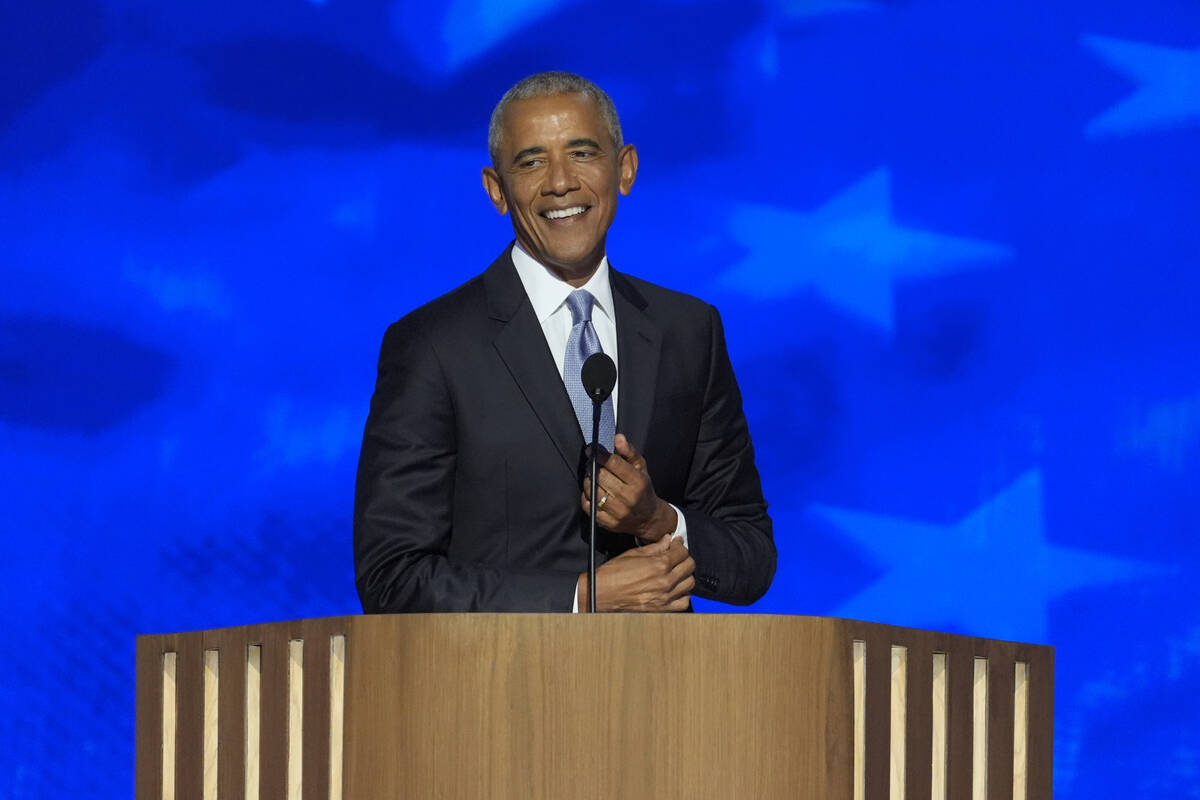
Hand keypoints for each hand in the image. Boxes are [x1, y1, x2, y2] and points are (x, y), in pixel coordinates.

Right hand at [576, 536, 694, 611]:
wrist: (602, 593)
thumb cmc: (614, 573)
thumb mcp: (634, 554)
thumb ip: (655, 547)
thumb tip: (668, 539)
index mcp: (659, 565)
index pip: (682, 552)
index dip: (680, 545)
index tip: (676, 544)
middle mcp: (665, 581)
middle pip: (690, 566)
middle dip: (684, 558)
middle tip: (676, 556)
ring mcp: (665, 597)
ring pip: (689, 583)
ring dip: (685, 575)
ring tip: (676, 572)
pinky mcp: (662, 609)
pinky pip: (683, 602)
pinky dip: (683, 594)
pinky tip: (676, 589)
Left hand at [581, 433, 677, 540]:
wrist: (648, 518)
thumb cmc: (643, 489)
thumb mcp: (641, 468)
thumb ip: (629, 451)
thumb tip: (617, 437)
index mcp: (638, 482)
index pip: (614, 464)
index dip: (600, 454)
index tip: (593, 450)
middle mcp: (628, 497)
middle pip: (601, 476)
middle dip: (592, 466)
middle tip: (591, 462)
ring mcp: (617, 512)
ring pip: (592, 490)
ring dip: (588, 480)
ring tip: (592, 476)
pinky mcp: (608, 523)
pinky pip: (588, 506)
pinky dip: (586, 496)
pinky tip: (591, 491)